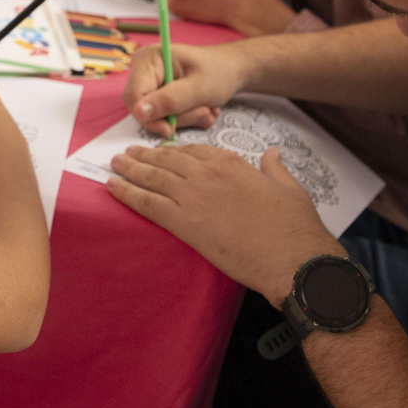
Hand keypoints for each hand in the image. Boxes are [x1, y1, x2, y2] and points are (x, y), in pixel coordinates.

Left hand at [107, 143, 340, 305]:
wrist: (291, 257)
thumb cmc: (295, 226)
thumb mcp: (289, 187)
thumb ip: (274, 168)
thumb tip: (271, 154)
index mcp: (232, 162)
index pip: (195, 151)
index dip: (175, 152)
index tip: (163, 152)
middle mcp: (207, 174)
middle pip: (167, 160)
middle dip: (145, 156)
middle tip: (127, 153)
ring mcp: (193, 196)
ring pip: (153, 177)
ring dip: (130, 169)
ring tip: (116, 164)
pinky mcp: (184, 223)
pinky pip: (147, 204)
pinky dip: (126, 193)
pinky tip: (112, 186)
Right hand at [123, 41, 245, 133]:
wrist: (233, 69)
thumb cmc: (219, 71)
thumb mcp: (198, 88)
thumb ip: (169, 100)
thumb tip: (139, 113)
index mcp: (148, 59)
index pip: (134, 96)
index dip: (149, 117)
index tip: (170, 129)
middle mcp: (143, 69)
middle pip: (142, 107)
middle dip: (174, 117)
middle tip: (203, 114)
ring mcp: (150, 81)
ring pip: (154, 114)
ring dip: (184, 119)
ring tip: (208, 111)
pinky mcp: (158, 92)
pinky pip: (162, 114)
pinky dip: (184, 117)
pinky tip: (202, 110)